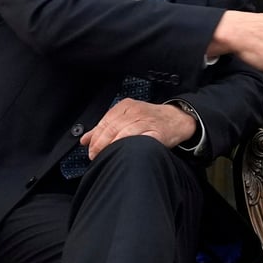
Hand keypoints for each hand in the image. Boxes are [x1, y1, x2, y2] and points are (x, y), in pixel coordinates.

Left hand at [80, 98, 195, 158]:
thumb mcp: (127, 118)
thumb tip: (85, 140)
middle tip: (96, 156)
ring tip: (109, 156)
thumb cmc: (151, 120)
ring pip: (124, 134)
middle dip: (101, 145)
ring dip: (113, 147)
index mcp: (125, 106)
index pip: (104, 122)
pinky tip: (127, 153)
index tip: (91, 150)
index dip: (95, 138)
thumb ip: (105, 128)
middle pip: (112, 129)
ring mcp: (147, 121)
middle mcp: (136, 111)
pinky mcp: (158, 132)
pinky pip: (142, 140)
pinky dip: (132, 147)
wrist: (178, 119)